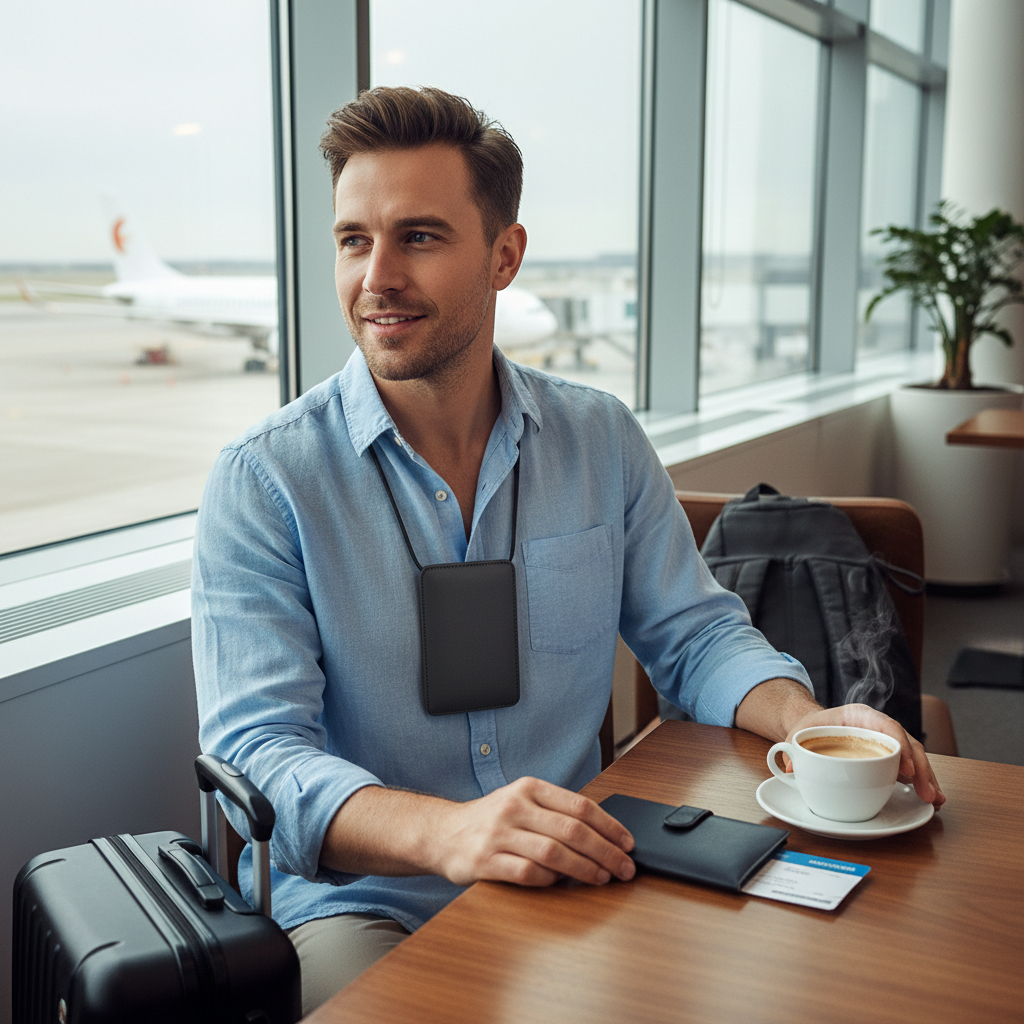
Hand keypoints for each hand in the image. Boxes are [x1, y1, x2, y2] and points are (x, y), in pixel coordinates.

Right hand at [432, 776, 635, 887]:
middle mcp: (514, 807)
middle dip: (606, 852)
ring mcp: (498, 834)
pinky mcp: (485, 862)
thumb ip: (555, 811)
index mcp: (529, 788)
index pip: (580, 806)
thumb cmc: (490, 820)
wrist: (441, 833)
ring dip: (585, 869)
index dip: (610, 826)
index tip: (628, 843)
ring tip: (603, 878)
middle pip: (572, 830)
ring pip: (554, 853)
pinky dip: (550, 881)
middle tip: (625, 868)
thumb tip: (604, 833)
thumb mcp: (521, 801)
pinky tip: (561, 884)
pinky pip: (527, 873)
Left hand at [786, 704, 944, 806]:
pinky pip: (910, 767)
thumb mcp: (799, 735)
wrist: (812, 728)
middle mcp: (878, 726)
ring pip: (914, 756)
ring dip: (926, 778)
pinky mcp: (890, 757)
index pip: (886, 726)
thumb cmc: (809, 730)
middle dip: (921, 768)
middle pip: (907, 743)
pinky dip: (921, 781)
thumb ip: (794, 749)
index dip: (899, 746)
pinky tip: (930, 798)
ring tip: (935, 799)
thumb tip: (789, 767)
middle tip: (927, 793)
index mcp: (859, 715)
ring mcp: (887, 742)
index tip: (907, 769)